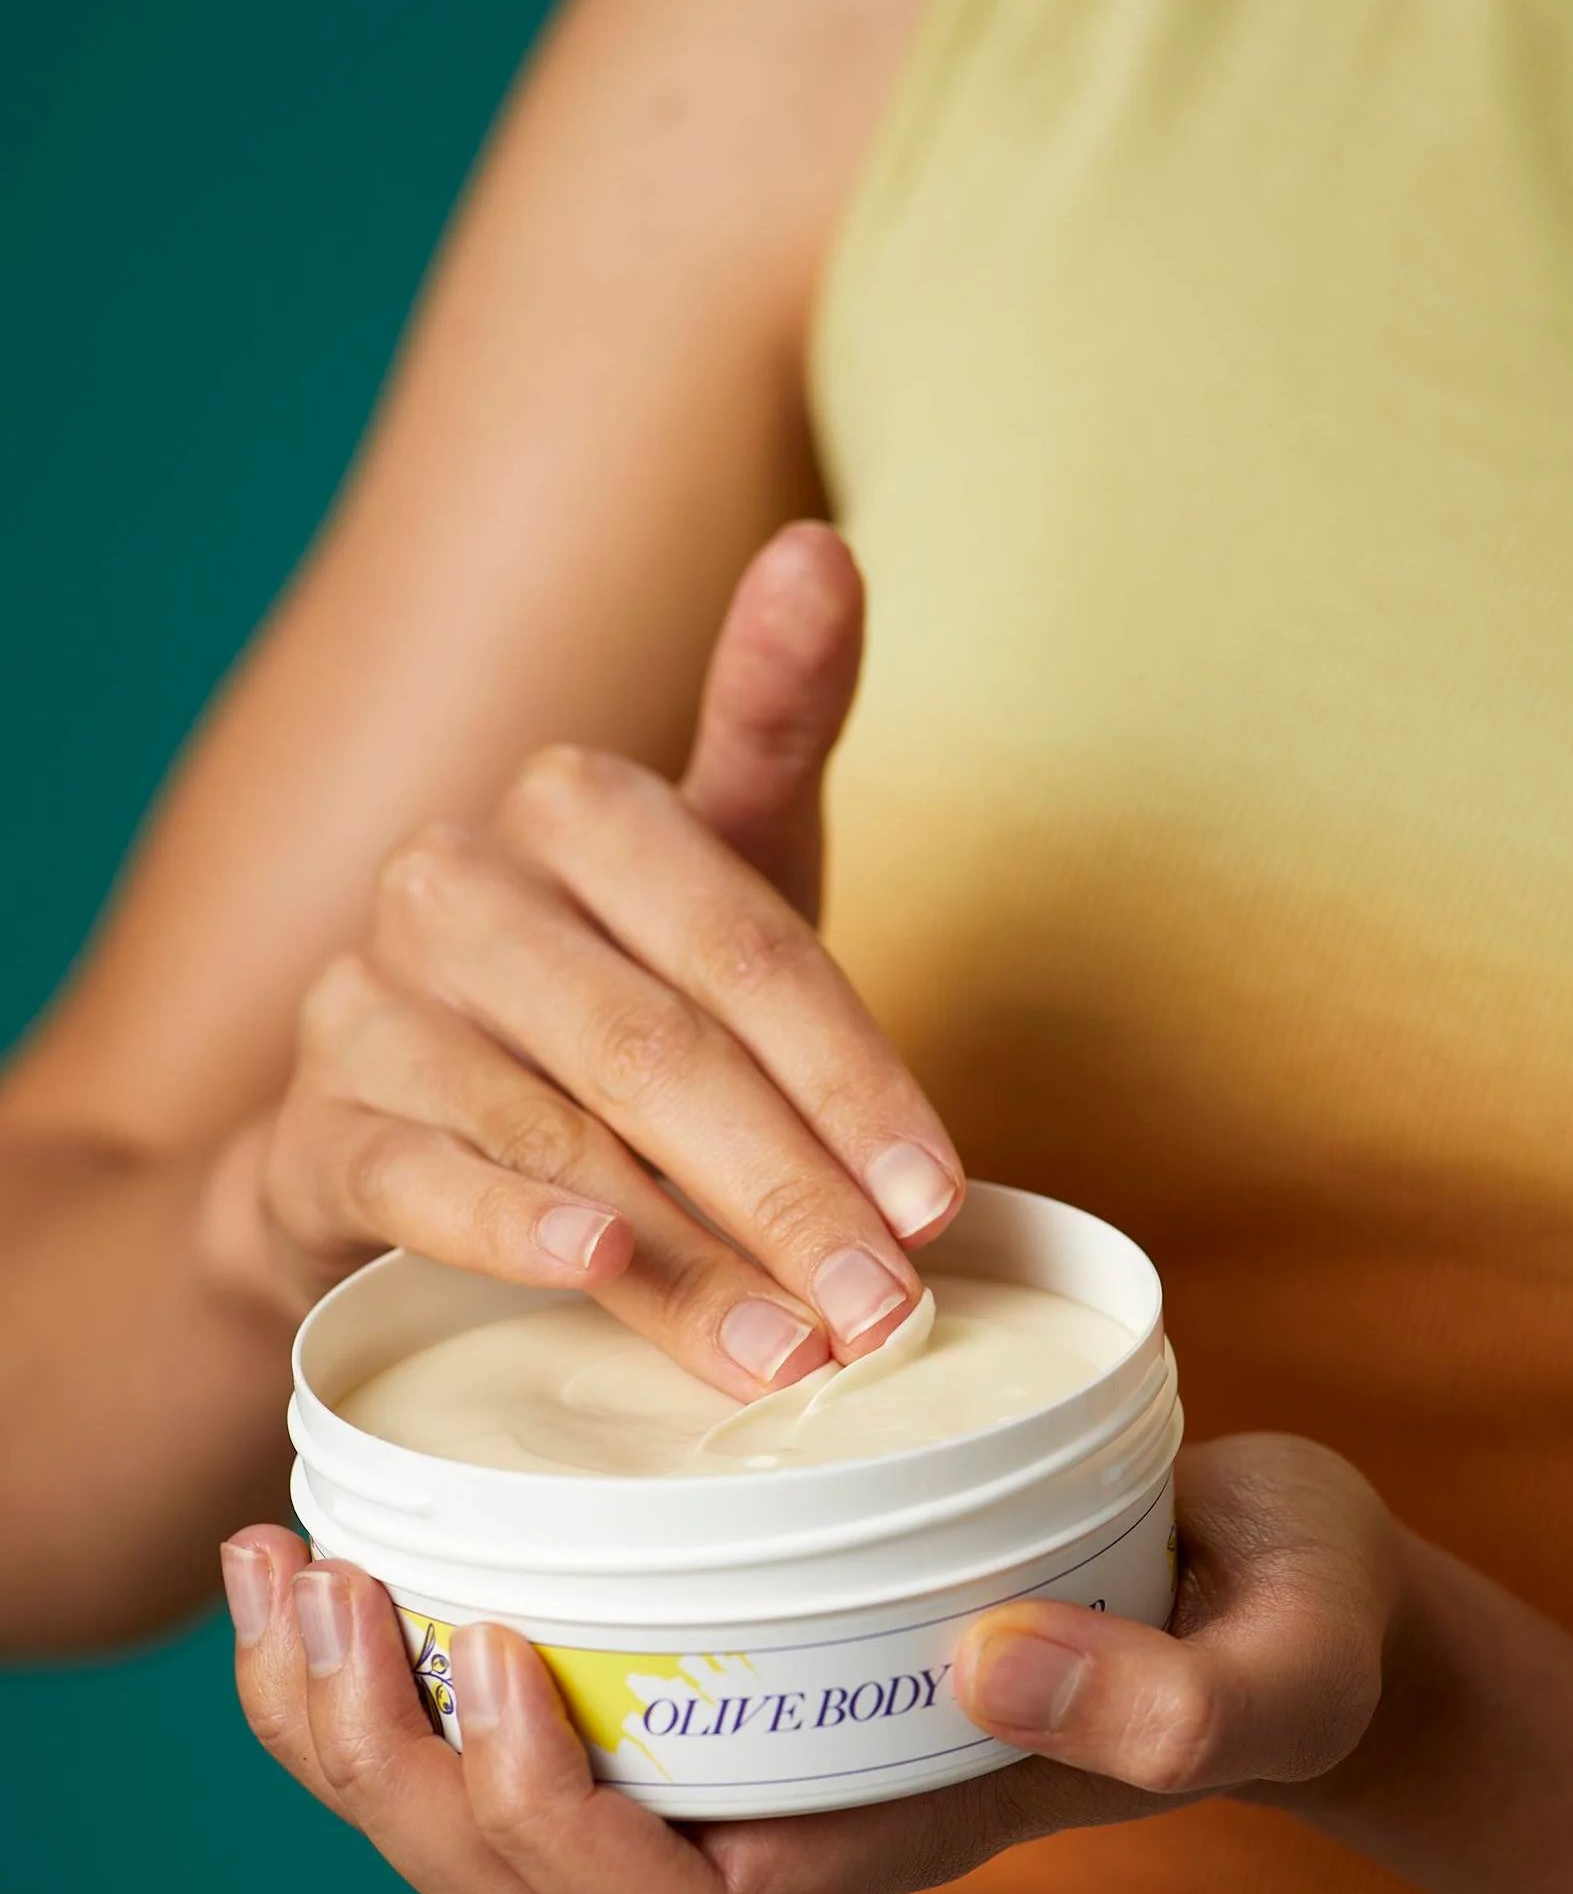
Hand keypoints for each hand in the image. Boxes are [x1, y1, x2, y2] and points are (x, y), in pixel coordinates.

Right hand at [209, 523, 962, 1394]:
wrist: (406, 1141)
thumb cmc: (608, 1009)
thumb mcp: (715, 877)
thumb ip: (776, 727)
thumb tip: (823, 547)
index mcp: (572, 805)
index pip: (745, 944)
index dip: (853, 1080)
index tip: (938, 1202)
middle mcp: (457, 882)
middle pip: (656, 1044)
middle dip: (786, 1189)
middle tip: (882, 1310)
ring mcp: (369, 1005)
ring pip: (554, 1127)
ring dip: (684, 1252)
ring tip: (787, 1346)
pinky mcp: (313, 1126)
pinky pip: (418, 1174)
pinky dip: (514, 1225)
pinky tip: (601, 1270)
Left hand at [221, 1435, 1400, 1893]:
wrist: (1266, 1579)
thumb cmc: (1278, 1627)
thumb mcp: (1278, 1661)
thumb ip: (1174, 1700)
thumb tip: (980, 1661)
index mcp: (880, 1843)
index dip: (557, 1827)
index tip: (509, 1657)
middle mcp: (770, 1820)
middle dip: (387, 1776)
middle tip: (326, 1589)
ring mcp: (717, 1750)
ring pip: (464, 1820)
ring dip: (338, 1717)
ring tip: (276, 1559)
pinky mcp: (689, 1658)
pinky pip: (487, 1704)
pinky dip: (384, 1642)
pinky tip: (332, 1528)